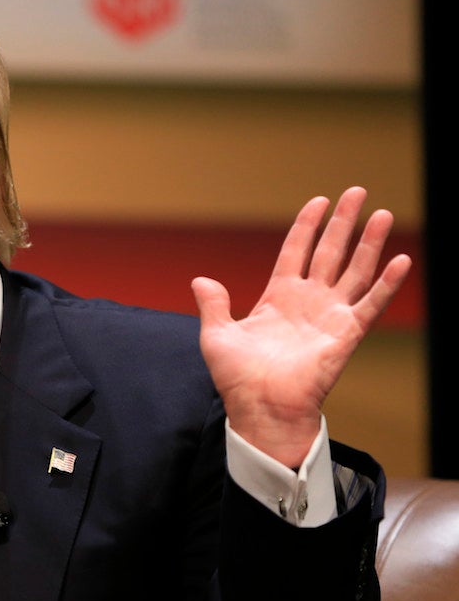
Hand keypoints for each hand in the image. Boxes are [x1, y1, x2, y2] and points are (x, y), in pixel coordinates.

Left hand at [191, 186, 412, 467]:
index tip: (319, 201)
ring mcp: (329, 316)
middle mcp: (307, 301)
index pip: (296, 251)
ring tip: (381, 213)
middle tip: (357, 192)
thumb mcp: (217, 335)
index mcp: (278, 297)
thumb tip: (200, 280)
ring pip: (354, 270)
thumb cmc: (238, 378)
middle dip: (343, 222)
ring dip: (369, 242)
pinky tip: (399, 259)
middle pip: (330, 252)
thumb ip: (214, 305)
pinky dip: (386, 283)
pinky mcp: (345, 334)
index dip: (307, 226)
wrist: (260, 407)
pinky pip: (370, 304)